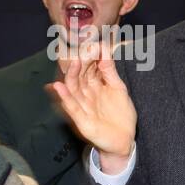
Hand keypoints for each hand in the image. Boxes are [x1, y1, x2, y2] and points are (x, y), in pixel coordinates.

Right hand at [50, 39, 136, 168]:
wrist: (124, 140)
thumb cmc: (120, 115)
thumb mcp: (118, 89)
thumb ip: (110, 72)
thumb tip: (105, 50)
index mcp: (94, 86)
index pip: (89, 68)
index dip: (91, 57)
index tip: (95, 44)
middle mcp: (86, 95)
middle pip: (79, 76)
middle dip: (81, 63)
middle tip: (84, 49)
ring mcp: (82, 107)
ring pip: (73, 89)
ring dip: (72, 76)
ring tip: (73, 62)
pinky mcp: (82, 121)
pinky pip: (72, 108)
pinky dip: (65, 97)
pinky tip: (59, 87)